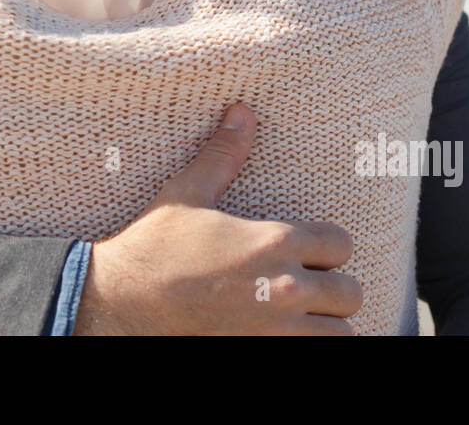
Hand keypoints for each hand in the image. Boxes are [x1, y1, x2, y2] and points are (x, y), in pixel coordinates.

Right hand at [73, 102, 362, 334]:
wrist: (118, 304)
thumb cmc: (152, 249)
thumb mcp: (187, 195)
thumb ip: (223, 154)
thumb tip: (242, 110)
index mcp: (274, 243)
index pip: (341, 245)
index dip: (327, 247)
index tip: (308, 252)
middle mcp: (284, 290)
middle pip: (350, 293)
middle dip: (333, 288)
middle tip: (308, 286)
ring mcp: (276, 332)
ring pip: (341, 334)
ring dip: (326, 324)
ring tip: (303, 317)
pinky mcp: (263, 356)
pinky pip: (315, 357)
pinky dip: (307, 345)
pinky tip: (284, 334)